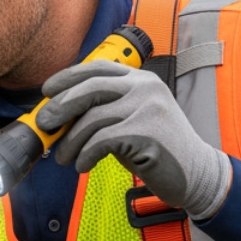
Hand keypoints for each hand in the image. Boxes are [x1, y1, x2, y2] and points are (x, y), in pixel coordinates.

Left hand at [37, 60, 231, 219]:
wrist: (196, 173)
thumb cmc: (158, 149)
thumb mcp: (132, 120)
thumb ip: (104, 111)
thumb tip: (61, 115)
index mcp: (141, 79)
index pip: (98, 67)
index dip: (67, 77)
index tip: (47, 91)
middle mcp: (145, 87)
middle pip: (91, 88)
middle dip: (61, 106)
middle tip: (44, 125)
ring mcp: (148, 107)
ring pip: (93, 118)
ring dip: (71, 141)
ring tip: (64, 157)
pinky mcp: (147, 132)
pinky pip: (102, 140)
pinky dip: (86, 154)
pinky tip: (83, 165)